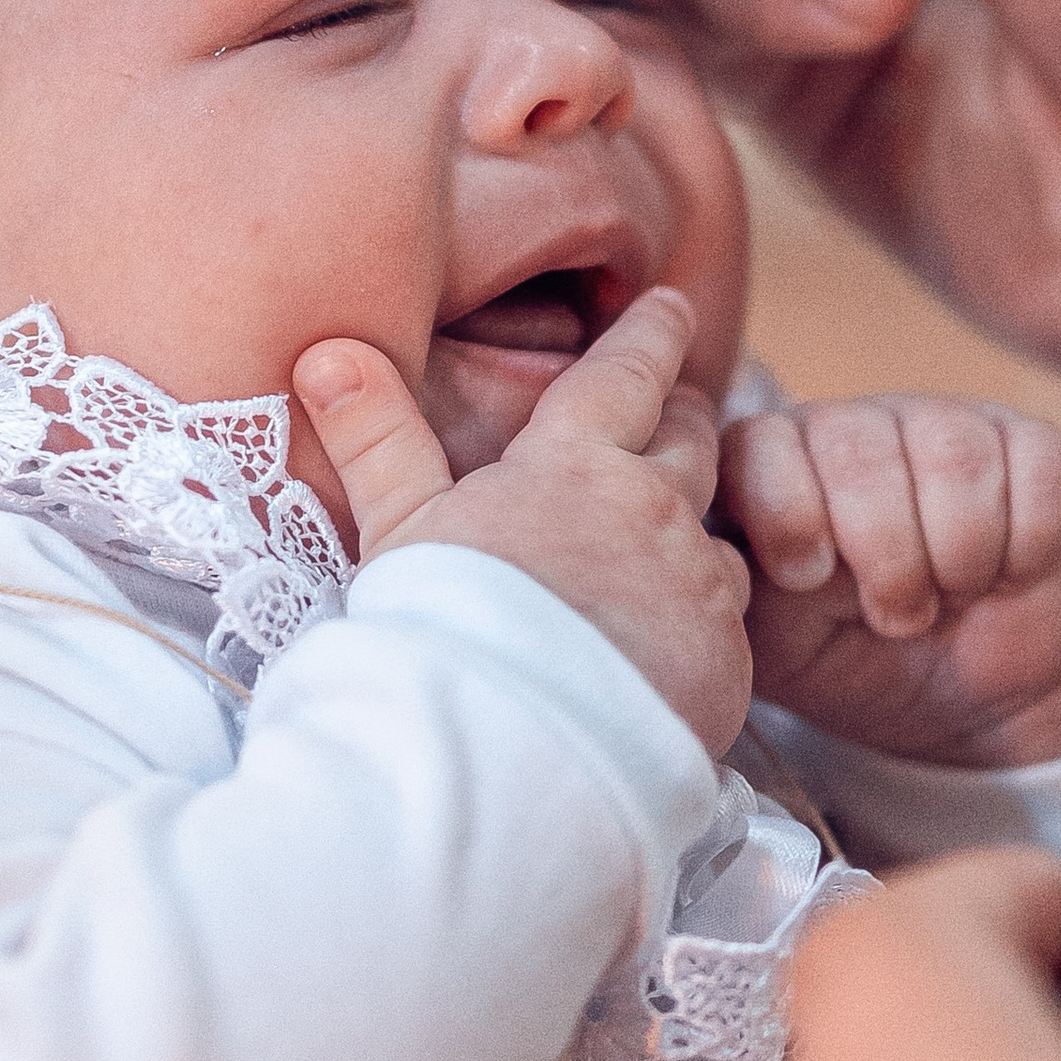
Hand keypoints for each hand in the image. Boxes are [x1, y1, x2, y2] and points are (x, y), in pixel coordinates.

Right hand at [294, 287, 750, 755]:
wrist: (510, 753)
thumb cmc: (443, 632)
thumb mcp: (398, 526)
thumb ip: (378, 436)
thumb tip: (331, 352)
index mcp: (576, 464)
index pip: (628, 372)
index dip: (651, 334)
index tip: (671, 307)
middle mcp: (653, 511)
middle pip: (694, 439)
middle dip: (688, 414)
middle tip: (683, 406)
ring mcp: (696, 586)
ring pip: (717, 531)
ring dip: (697, 521)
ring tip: (674, 534)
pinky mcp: (725, 660)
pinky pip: (729, 618)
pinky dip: (705, 611)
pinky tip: (674, 634)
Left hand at [720, 395, 1060, 767]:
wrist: (963, 702)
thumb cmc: (846, 659)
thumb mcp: (766, 637)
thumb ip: (717, 582)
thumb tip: (675, 552)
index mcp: (773, 460)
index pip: (761, 442)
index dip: (787, 513)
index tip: (806, 581)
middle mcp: (856, 425)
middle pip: (857, 450)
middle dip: (880, 558)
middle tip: (887, 617)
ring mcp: (947, 424)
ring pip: (951, 459)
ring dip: (949, 563)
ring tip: (936, 602)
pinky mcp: (1037, 449)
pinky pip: (1034, 482)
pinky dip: (1017, 553)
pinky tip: (996, 578)